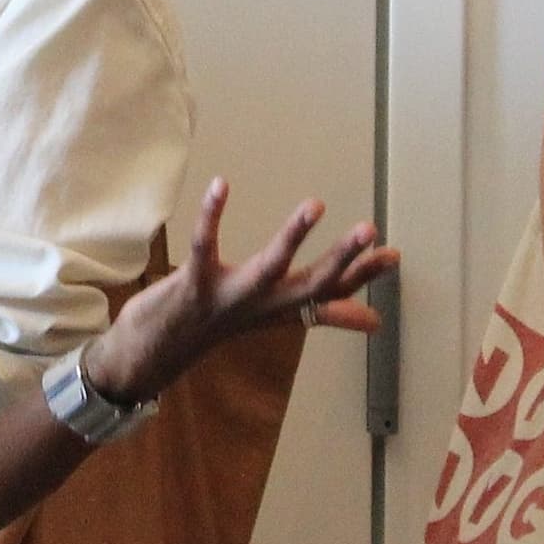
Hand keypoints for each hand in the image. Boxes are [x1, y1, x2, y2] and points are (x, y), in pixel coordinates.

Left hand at [77, 183, 398, 404]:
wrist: (149, 357)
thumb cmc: (211, 326)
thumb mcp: (271, 319)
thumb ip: (322, 313)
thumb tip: (373, 321)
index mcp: (279, 308)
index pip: (330, 293)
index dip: (363, 275)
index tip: (395, 254)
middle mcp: (260, 306)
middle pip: (310, 284)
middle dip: (343, 259)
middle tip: (371, 229)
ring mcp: (227, 298)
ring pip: (268, 269)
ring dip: (292, 237)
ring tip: (316, 204)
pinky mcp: (192, 287)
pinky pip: (203, 248)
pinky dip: (211, 217)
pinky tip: (221, 185)